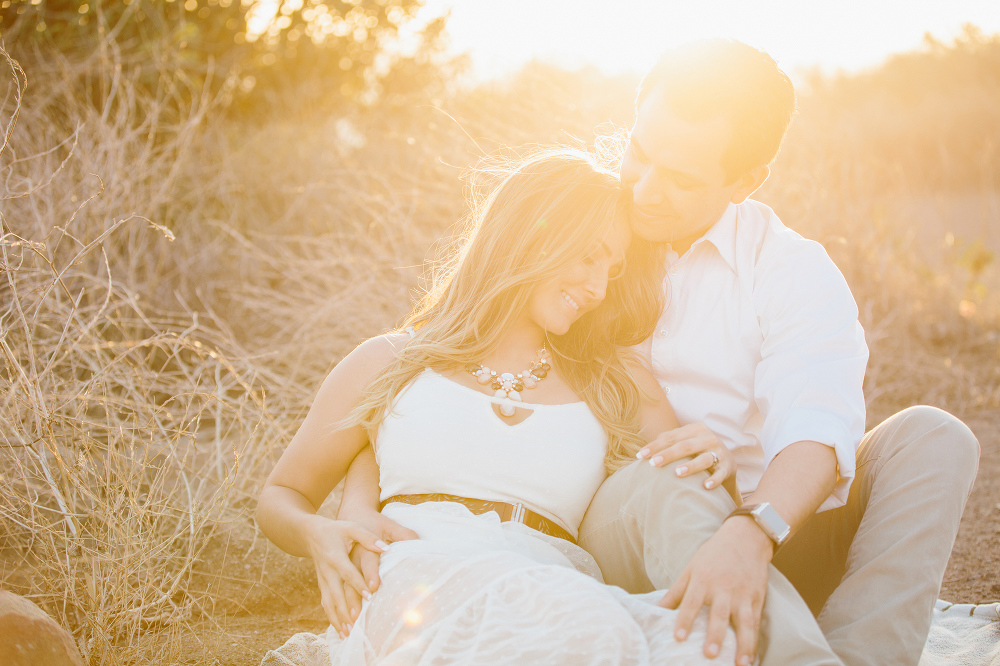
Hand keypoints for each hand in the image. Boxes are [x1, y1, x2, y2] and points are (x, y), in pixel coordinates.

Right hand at [304, 515, 389, 635]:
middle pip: (336, 593)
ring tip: (347, 633)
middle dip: (346, 609)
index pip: (347, 572)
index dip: (358, 584)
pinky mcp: (322, 585)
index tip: (369, 595)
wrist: (311, 533)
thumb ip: (367, 538)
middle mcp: (327, 570)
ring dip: (337, 618)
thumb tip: (385, 548)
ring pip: (329, 602)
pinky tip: (339, 630)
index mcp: (335, 556)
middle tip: (356, 624)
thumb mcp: (351, 528)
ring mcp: (322, 579)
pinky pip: (325, 603)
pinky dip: (331, 617)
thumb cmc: (336, 530)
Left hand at [637, 423, 734, 490]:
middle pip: (685, 446)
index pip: (671, 437)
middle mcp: (708, 438)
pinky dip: (714, 480)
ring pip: (704, 459)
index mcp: (695, 429)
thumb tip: (643, 451)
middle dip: (668, 455)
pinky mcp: (728, 467)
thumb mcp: (685, 442)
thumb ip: (667, 442)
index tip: (640, 456)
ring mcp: (719, 452)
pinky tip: (706, 486)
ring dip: (690, 466)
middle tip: (653, 464)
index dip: (655, 446)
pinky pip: (720, 474)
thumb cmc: (697, 452)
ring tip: (677, 473)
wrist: (726, 462)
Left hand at [658, 517, 771, 665]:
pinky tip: (752, 657)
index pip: (691, 602)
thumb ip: (676, 592)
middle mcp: (723, 587)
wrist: (745, 537)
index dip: (685, 620)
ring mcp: (743, 594)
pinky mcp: (758, 598)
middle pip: (719, 614)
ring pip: (743, 622)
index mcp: (703, 578)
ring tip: (740, 664)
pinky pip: (756, 623)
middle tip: (709, 654)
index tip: (679, 638)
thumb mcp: (691, 568)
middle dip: (715, 635)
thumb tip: (657, 610)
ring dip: (743, 644)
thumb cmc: (714, 554)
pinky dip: (755, 641)